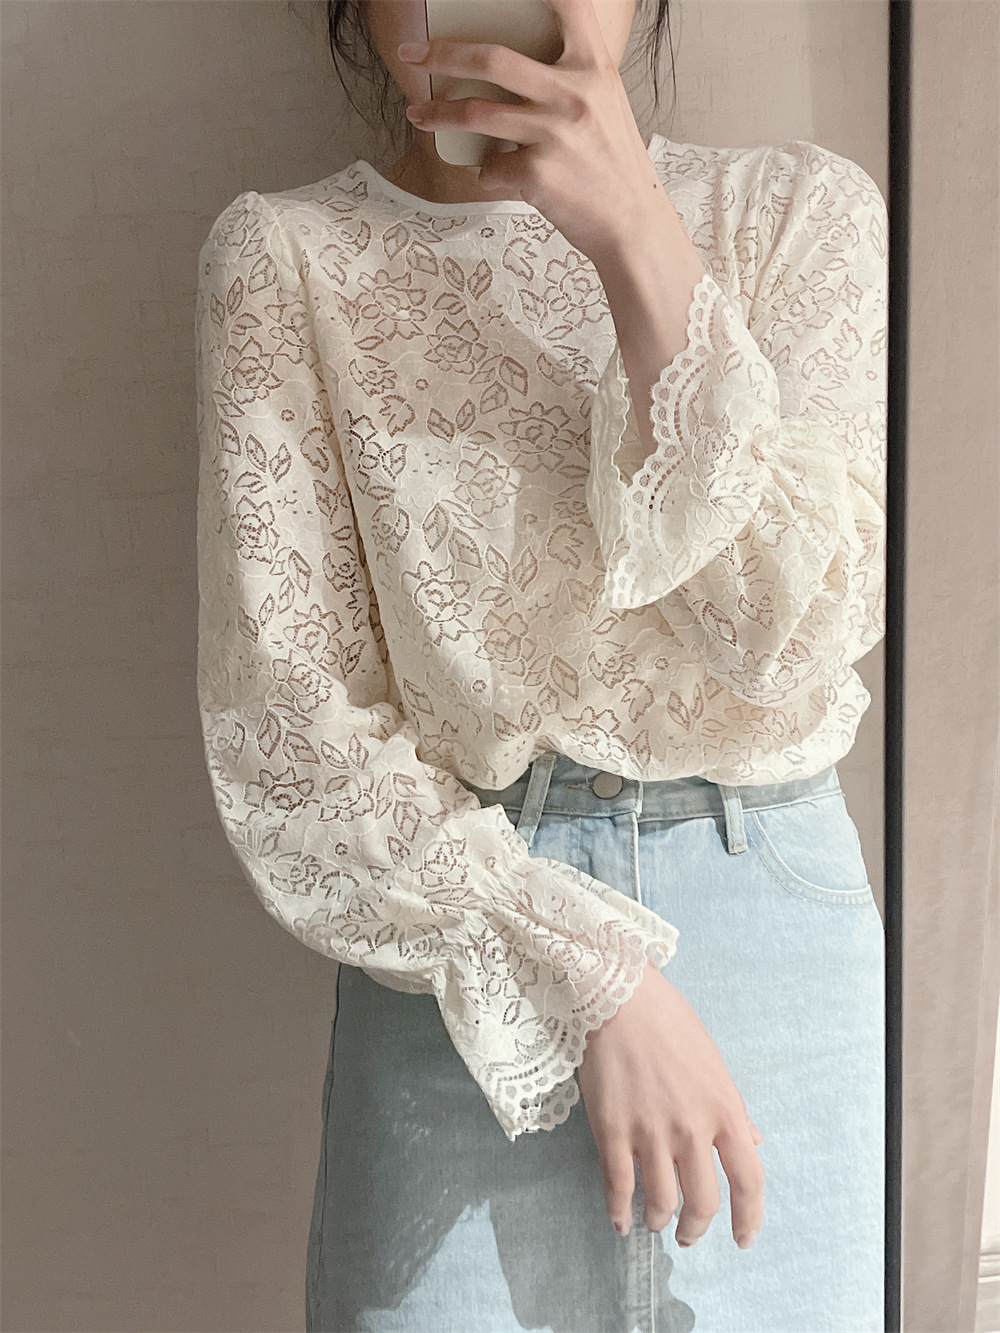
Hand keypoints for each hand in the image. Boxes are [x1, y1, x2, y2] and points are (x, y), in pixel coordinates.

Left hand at [397, 0, 668, 262]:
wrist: (633, 223)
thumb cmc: (613, 166)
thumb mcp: (605, 106)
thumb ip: (570, 81)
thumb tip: (513, 72)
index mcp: (594, 69)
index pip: (570, 6)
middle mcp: (573, 94)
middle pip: (493, 60)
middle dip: (442, 55)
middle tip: (413, 55)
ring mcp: (553, 133)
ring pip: (476, 115)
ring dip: (438, 115)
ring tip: (418, 115)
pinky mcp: (537, 173)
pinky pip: (491, 166)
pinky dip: (487, 172)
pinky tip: (500, 175)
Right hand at [576, 961, 765, 1247]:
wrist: (620, 998)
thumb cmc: (671, 1023)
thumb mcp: (714, 1064)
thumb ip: (733, 1108)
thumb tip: (753, 1141)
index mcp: (724, 1110)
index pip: (748, 1181)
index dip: (749, 1219)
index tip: (743, 1239)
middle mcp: (691, 1129)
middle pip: (703, 1202)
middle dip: (696, 1228)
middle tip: (689, 1234)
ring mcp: (650, 1132)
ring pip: (661, 1201)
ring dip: (660, 1221)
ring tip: (656, 1222)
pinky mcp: (611, 1129)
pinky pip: (618, 1186)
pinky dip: (620, 1211)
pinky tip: (620, 1219)